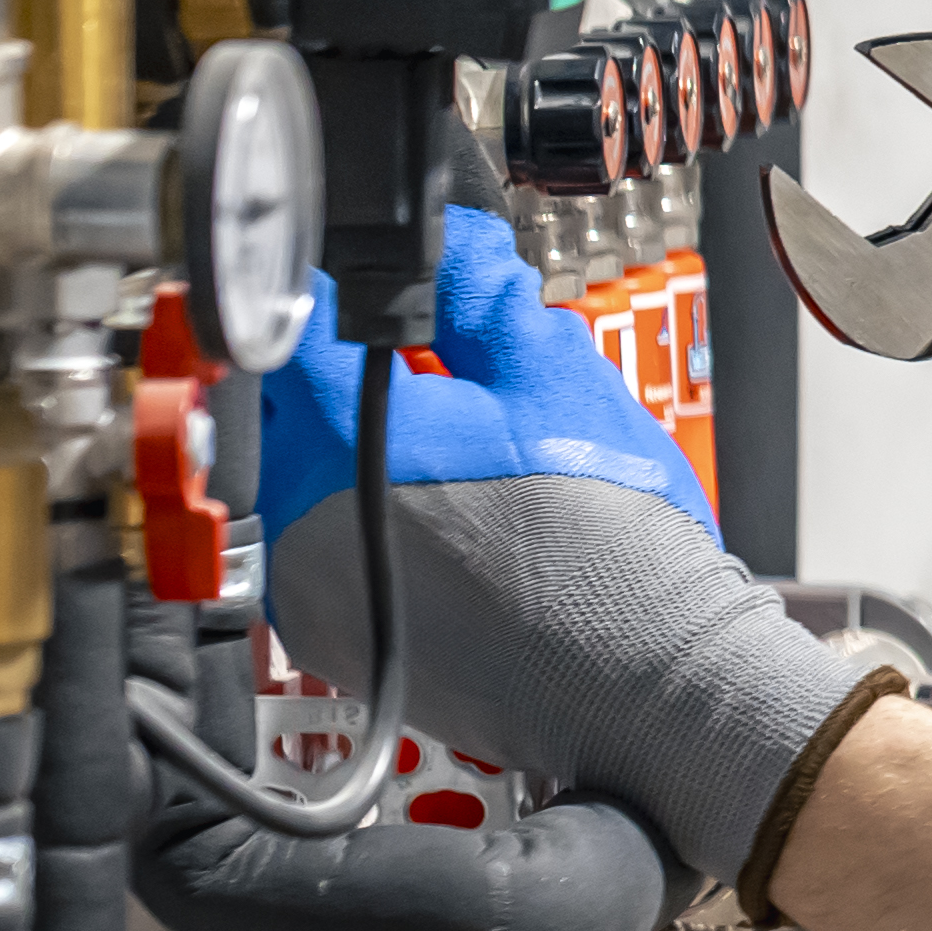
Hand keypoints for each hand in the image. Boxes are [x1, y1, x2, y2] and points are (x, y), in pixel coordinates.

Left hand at [262, 207, 857, 875]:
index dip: (330, 291)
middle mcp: (298, 520)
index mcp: (342, 438)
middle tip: (426, 375)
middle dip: (344, 380)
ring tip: (447, 461)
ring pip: (302, 482)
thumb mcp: (560, 379)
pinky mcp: (333, 643)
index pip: (291, 324)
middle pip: (288, 408)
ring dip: (352, 456)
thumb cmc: (612, 548)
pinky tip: (442, 531)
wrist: (642, 683)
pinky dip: (361, 529)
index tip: (360, 285)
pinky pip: (319, 555)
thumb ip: (487, 293)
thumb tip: (454, 246)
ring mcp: (309, 591)